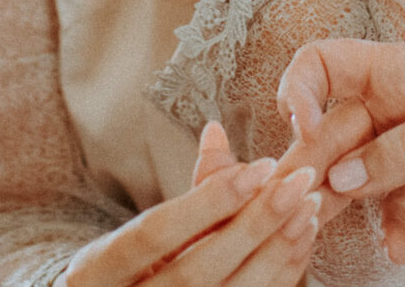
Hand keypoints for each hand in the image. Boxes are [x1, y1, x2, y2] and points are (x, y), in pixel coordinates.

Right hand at [61, 121, 324, 286]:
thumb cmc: (128, 272)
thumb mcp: (140, 233)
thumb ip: (188, 191)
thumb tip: (217, 131)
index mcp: (97, 272)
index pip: (156, 233)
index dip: (209, 200)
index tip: (261, 166)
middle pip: (197, 272)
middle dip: (254, 226)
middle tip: (298, 184)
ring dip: (275, 253)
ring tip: (307, 209)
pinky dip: (279, 277)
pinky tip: (300, 243)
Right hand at [277, 42, 404, 259]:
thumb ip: (404, 150)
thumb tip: (341, 176)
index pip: (327, 63)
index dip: (300, 90)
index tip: (299, 128)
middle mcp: (399, 106)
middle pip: (332, 131)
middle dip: (314, 166)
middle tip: (300, 204)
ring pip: (354, 176)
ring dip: (342, 204)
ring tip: (326, 234)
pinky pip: (393, 210)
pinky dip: (392, 229)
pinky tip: (400, 248)